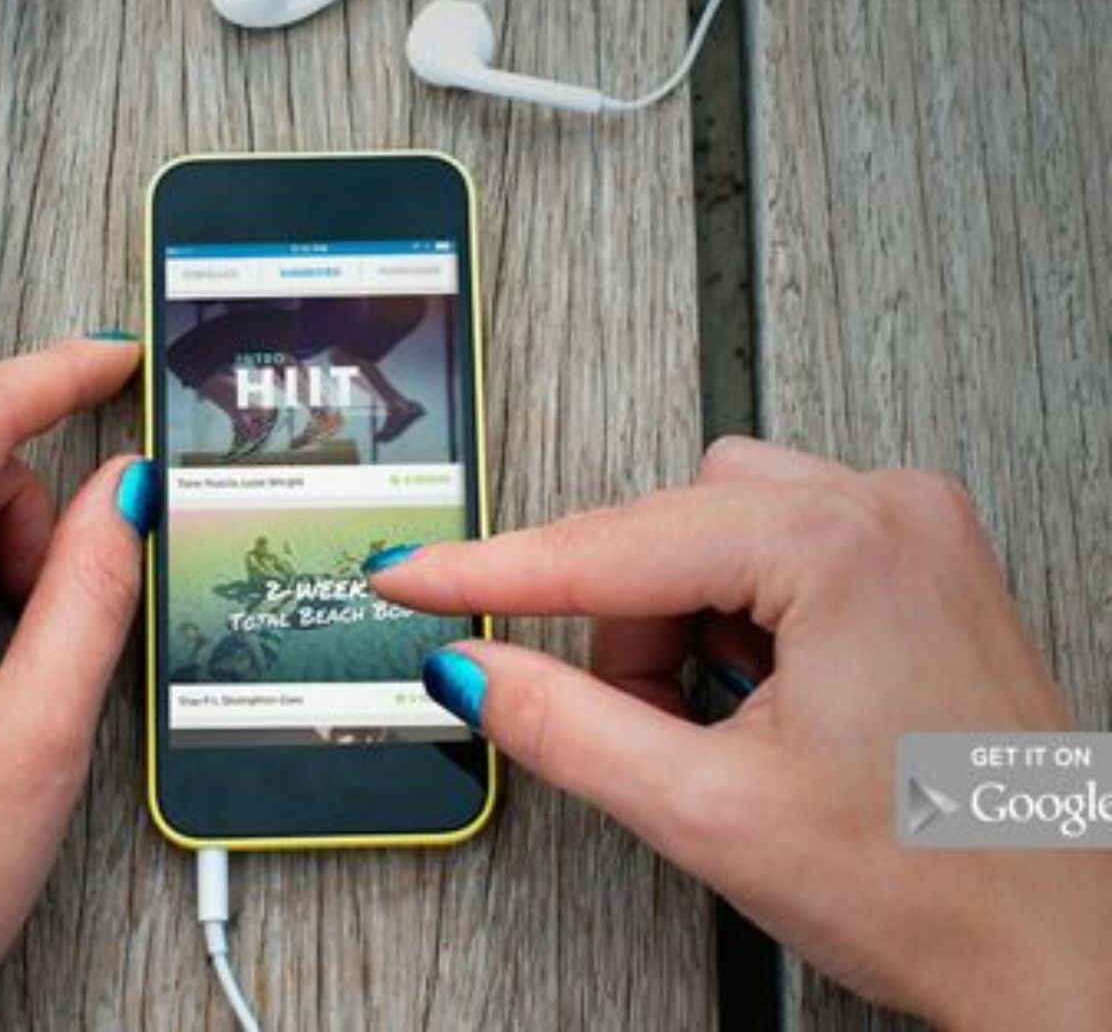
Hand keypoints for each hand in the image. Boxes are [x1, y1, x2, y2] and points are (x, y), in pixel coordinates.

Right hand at [369, 438, 1111, 1029]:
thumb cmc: (943, 886)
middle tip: (624, 723)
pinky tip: (756, 702)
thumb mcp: (710, 810)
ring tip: (709, 727)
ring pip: (709, 532)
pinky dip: (729, 621)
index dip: (493, 569)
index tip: (412, 571)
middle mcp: (887, 512)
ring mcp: (911, 533)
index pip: (612, 543)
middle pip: (661, 527)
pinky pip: (772, 551)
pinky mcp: (915, 566)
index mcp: (843, 547)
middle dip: (618, 629)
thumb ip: (563, 724)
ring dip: (671, 623)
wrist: (1064, 947)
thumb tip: (473, 666)